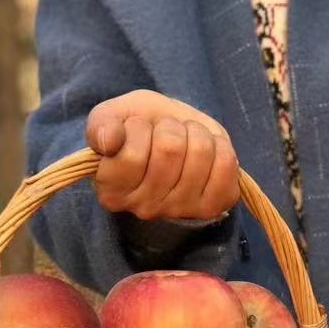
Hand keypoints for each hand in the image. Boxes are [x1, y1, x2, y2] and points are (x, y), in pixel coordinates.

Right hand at [86, 89, 239, 220]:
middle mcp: (145, 208)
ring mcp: (181, 210)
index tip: (138, 129)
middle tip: (166, 132)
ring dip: (196, 132)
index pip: (131, 155)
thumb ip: (102, 124)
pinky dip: (220, 145)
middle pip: (169, 150)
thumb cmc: (141, 130)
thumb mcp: (114, 117)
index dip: (138, 128)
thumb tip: (108, 141)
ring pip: (200, 152)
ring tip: (187, 138)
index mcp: (113, 190)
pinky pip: (226, 164)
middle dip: (170, 127)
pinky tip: (209, 149)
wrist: (177, 141)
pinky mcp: (213, 206)